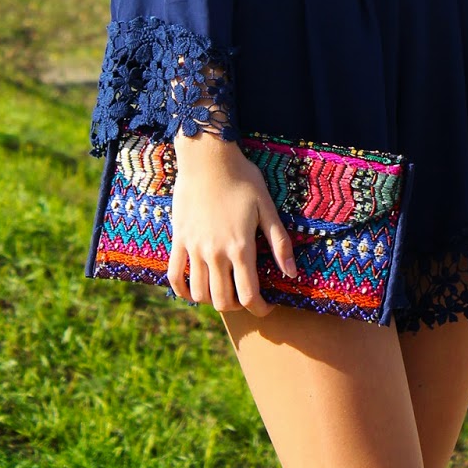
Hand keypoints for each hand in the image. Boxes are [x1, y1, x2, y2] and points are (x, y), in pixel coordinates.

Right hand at [168, 132, 296, 316]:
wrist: (207, 158)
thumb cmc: (241, 178)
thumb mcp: (266, 207)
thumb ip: (279, 242)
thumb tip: (292, 273)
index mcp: (240, 247)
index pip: (249, 295)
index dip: (260, 309)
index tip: (266, 306)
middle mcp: (215, 253)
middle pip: (223, 301)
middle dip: (238, 307)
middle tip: (245, 297)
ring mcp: (194, 248)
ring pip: (199, 293)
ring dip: (212, 299)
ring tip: (223, 290)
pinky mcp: (179, 239)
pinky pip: (174, 275)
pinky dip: (182, 290)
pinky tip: (192, 290)